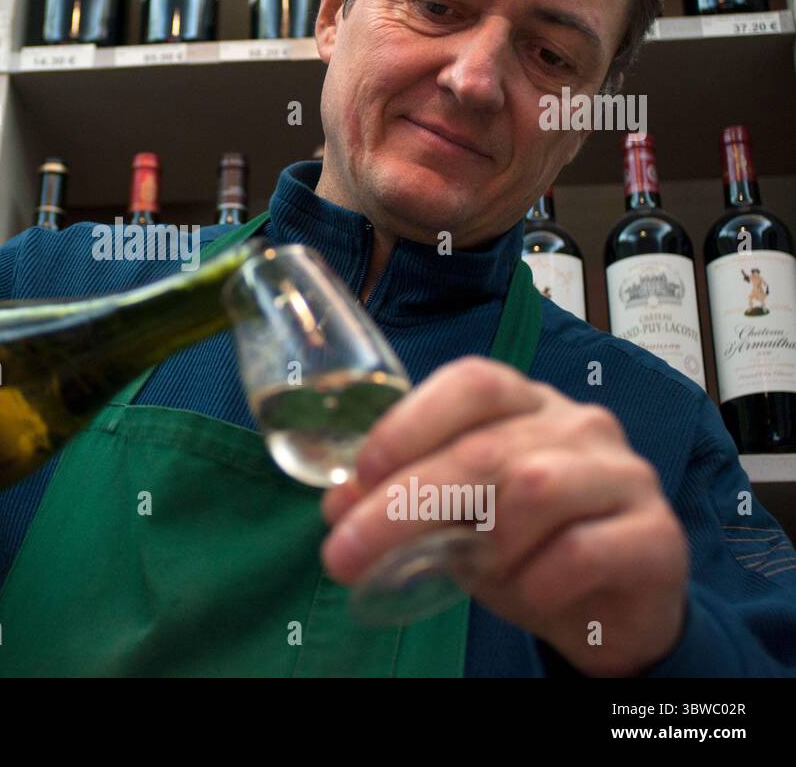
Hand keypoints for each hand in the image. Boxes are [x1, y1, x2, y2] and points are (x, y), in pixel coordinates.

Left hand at [320, 356, 689, 676]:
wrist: (614, 612)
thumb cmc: (527, 549)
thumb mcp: (455, 524)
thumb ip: (403, 502)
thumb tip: (336, 504)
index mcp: (525, 405)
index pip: (472, 383)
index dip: (410, 422)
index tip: (359, 475)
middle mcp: (578, 425)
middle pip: (484, 448)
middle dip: (403, 504)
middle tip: (344, 554)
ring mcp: (624, 474)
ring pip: (534, 489)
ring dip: (486, 546)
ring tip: (480, 577)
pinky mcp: (658, 534)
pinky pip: (582, 550)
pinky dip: (538, 581)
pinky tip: (529, 595)